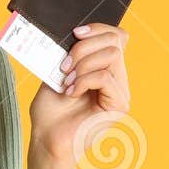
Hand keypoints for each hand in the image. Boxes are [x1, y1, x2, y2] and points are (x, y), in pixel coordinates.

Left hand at [29, 23, 132, 160]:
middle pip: (115, 42)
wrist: (47, 139)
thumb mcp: (58, 73)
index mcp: (105, 69)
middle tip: (64, 65)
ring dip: (82, 64)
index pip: (117, 37)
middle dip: (84, 47)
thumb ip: (71, 54)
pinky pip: (105, 77)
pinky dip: (84, 81)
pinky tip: (71, 92)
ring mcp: (121, 92)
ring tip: (66, 81)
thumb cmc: (50, 111)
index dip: (98, 29)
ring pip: (112, 56)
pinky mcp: (119, 105)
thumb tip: (76, 32)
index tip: (75, 33)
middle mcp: (117, 79)